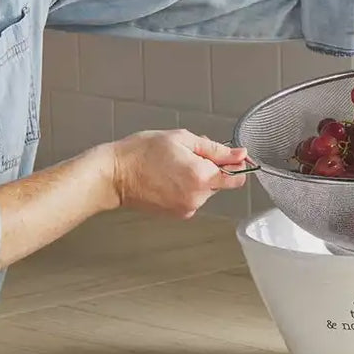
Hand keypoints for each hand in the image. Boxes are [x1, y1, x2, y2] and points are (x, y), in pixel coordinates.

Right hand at [108, 129, 250, 218]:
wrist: (114, 176)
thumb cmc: (140, 153)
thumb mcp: (181, 139)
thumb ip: (215, 148)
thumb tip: (239, 154)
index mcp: (201, 176)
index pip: (237, 177)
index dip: (237, 165)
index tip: (232, 157)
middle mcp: (198, 196)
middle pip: (220, 182)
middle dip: (210, 168)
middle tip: (185, 155)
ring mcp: (188, 208)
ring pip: (205, 190)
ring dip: (197, 179)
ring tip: (172, 167)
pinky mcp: (178, 214)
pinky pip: (192, 199)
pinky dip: (186, 189)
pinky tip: (168, 179)